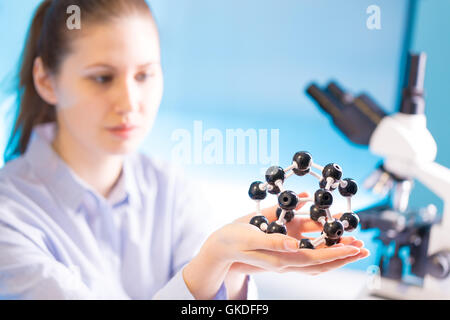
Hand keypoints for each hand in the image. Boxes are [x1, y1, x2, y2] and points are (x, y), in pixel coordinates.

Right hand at [183, 192, 368, 298]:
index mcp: (281, 258)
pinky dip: (323, 250)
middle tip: (364, 248)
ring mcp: (286, 257)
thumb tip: (296, 244)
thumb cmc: (233, 240)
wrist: (220, 247)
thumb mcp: (250, 238)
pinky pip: (308, 254)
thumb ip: (273, 241)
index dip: (336, 254)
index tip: (354, 248)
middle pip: (322, 263)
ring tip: (354, 246)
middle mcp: (287, 260)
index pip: (316, 259)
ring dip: (337, 254)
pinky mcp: (283, 250)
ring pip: (317, 260)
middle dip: (343, 256)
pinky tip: (329, 242)